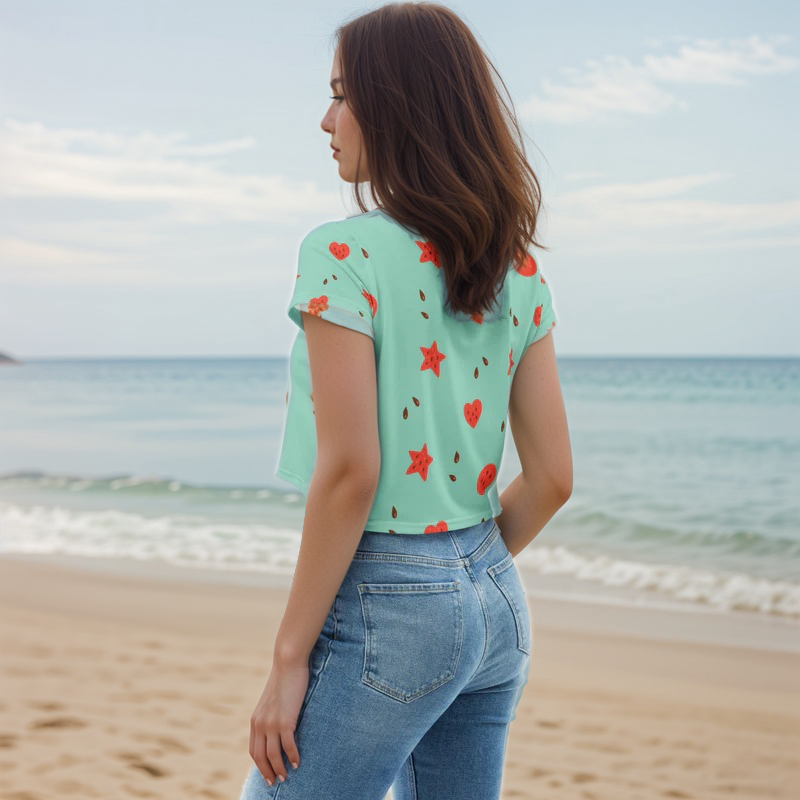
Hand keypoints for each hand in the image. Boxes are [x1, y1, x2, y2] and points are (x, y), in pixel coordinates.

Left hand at [249, 656, 308, 785]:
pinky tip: (297, 762)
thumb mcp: (272, 700)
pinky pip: (288, 745)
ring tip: (286, 776)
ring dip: (279, 768)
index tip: (267, 772)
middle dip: (267, 772)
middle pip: (260, 756)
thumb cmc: (284, 679)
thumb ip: (272, 714)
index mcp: (255, 720)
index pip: (253, 749)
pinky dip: (293, 756)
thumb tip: (278, 725)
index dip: (260, 764)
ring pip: (273, 754)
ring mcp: (271, 723)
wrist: (288, 664)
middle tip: (275, 782)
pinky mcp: (285, 720)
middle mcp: (260, 724)